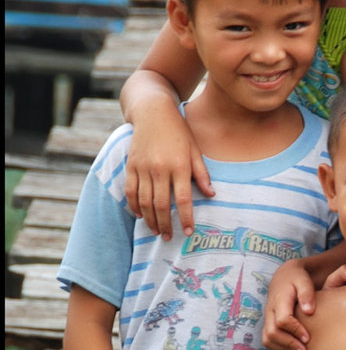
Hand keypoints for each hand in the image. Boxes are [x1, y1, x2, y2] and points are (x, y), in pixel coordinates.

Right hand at [124, 105, 212, 238]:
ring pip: (144, 202)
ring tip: (156, 231)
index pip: (183, 199)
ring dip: (150, 220)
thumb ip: (202, 173)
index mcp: (179, 165)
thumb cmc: (179, 131)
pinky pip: (130, 192)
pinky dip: (134, 207)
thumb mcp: (195, 150)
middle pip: (161, 205)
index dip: (186, 218)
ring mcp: (143, 168)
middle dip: (165, 225)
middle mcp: (160, 169)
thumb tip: (211, 195)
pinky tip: (140, 216)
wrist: (153, 112)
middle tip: (168, 238)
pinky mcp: (131, 166)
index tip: (188, 232)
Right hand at [262, 262, 345, 349]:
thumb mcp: (304, 280)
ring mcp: (268, 318)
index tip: (308, 338)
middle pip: (272, 332)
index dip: (294, 330)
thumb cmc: (297, 279)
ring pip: (268, 339)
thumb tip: (309, 311)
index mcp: (279, 299)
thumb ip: (307, 293)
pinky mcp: (269, 324)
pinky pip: (269, 341)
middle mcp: (270, 310)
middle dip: (288, 344)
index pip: (282, 319)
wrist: (284, 276)